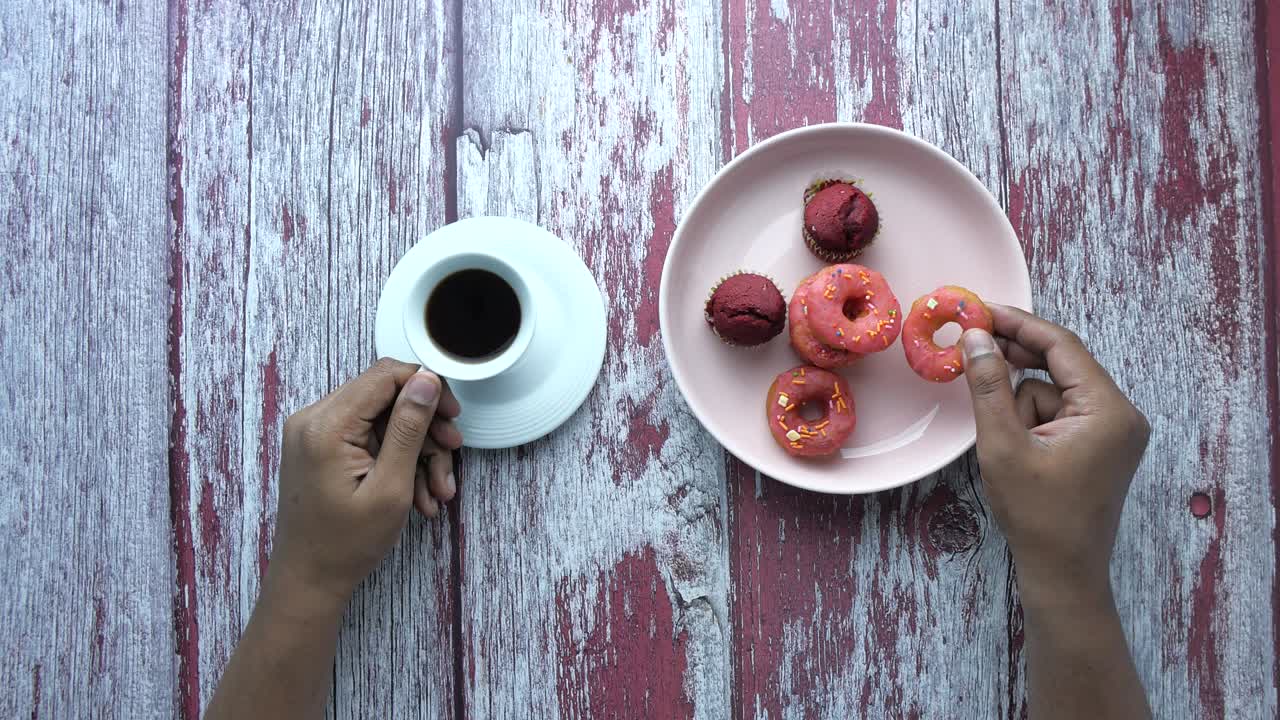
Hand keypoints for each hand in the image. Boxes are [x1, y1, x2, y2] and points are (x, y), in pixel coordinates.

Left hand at [268, 359, 463, 603]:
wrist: (308, 582)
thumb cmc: (344, 545)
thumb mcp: (390, 487)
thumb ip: (409, 428)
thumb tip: (426, 380)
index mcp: (326, 426)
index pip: (385, 376)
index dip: (427, 388)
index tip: (453, 414)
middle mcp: (313, 420)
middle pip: (386, 397)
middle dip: (425, 428)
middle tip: (451, 454)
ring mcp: (315, 434)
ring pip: (383, 421)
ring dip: (417, 451)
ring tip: (437, 491)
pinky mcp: (321, 448)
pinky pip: (369, 438)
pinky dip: (396, 460)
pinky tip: (417, 494)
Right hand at [961, 305, 1149, 606]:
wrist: (1063, 573)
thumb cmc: (1037, 515)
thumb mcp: (1002, 445)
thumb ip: (988, 386)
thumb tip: (976, 337)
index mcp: (1109, 410)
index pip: (1062, 346)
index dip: (1018, 323)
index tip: (980, 310)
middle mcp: (1121, 414)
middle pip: (1059, 366)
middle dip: (1015, 364)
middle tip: (971, 348)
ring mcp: (1113, 431)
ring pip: (1053, 392)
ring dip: (1021, 405)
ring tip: (1006, 446)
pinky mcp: (1100, 446)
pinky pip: (1059, 413)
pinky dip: (1031, 421)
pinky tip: (1017, 450)